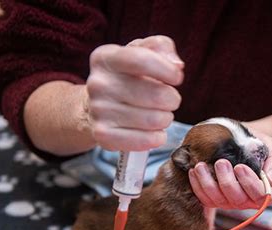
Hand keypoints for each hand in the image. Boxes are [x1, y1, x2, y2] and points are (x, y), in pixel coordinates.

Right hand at [86, 36, 183, 150]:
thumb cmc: (127, 77)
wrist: (95, 106)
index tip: (177, 78)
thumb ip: (161, 47)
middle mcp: (98, 83)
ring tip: (158, 114)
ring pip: (155, 120)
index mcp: (106, 58)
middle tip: (168, 100)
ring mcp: (99, 111)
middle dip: (172, 99)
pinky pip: (146, 141)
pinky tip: (154, 132)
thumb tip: (176, 65)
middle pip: (157, 95)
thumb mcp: (140, 52)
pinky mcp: (103, 135)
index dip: (168, 71)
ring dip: (165, 119)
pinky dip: (157, 138)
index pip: (142, 60)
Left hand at [188, 127, 271, 208]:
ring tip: (201, 166)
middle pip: (238, 200)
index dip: (249, 184)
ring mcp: (231, 201)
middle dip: (227, 182)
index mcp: (269, 191)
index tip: (240, 166)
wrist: (242, 141)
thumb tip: (270, 179)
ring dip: (208, 184)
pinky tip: (194, 171)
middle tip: (221, 162)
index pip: (261, 195)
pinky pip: (205, 199)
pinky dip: (197, 186)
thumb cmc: (259, 145)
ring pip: (219, 200)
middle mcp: (250, 200)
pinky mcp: (216, 199)